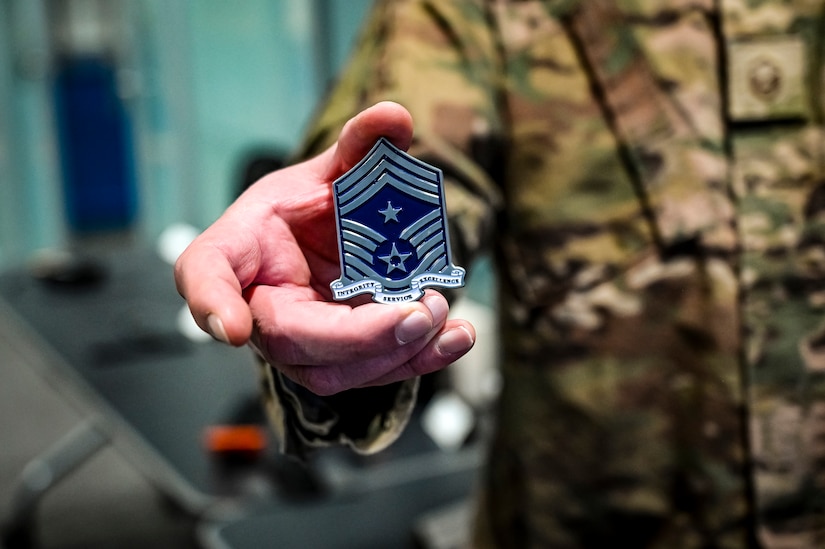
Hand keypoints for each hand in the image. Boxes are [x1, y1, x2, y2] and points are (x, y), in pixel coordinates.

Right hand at [175, 102, 475, 395]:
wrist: (320, 249)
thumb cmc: (305, 214)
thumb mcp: (326, 172)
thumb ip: (357, 147)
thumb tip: (395, 116)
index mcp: (235, 250)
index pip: (206, 274)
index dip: (212, 302)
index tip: (232, 327)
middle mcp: (256, 307)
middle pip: (290, 336)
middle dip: (357, 336)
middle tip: (414, 314)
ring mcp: (297, 344)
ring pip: (335, 370)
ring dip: (395, 352)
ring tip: (439, 316)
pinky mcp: (336, 362)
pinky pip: (368, 374)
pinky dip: (417, 359)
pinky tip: (456, 337)